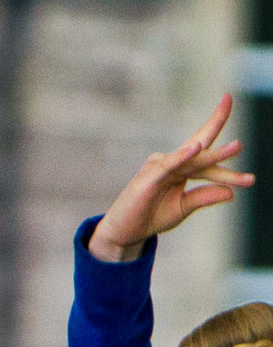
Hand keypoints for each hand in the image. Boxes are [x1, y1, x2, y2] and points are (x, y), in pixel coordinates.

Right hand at [89, 93, 249, 261]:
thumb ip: (203, 197)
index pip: (205, 148)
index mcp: (182, 169)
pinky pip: (168, 166)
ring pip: (192, 160)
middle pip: (201, 149)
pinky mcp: (148, 179)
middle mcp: (172, 163)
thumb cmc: (149, 216)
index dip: (216, 121)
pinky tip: (195, 149)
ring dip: (214, 155)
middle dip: (219, 133)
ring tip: (237, 147)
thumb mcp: (182, 208)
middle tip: (233, 117)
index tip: (229, 99)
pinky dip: (182, 157)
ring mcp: (159, 169)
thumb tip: (230, 193)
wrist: (124, 233)